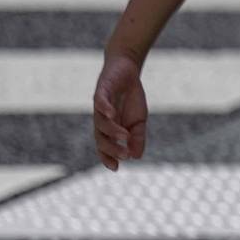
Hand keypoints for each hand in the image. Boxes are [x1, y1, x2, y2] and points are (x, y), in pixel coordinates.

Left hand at [93, 53, 147, 169]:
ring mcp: (100, 106)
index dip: (107, 157)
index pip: (104, 146)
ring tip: (125, 136)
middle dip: (111, 148)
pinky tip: (111, 114)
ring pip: (100, 122)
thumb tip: (135, 157)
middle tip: (124, 155)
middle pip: (100, 138)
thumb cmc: (131, 98)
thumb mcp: (139, 122)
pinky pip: (100, 102)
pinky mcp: (101, 91)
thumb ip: (137, 139)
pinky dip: (104, 108)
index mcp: (110, 129)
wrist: (127, 71)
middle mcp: (102, 119)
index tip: (115, 168)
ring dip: (112, 131)